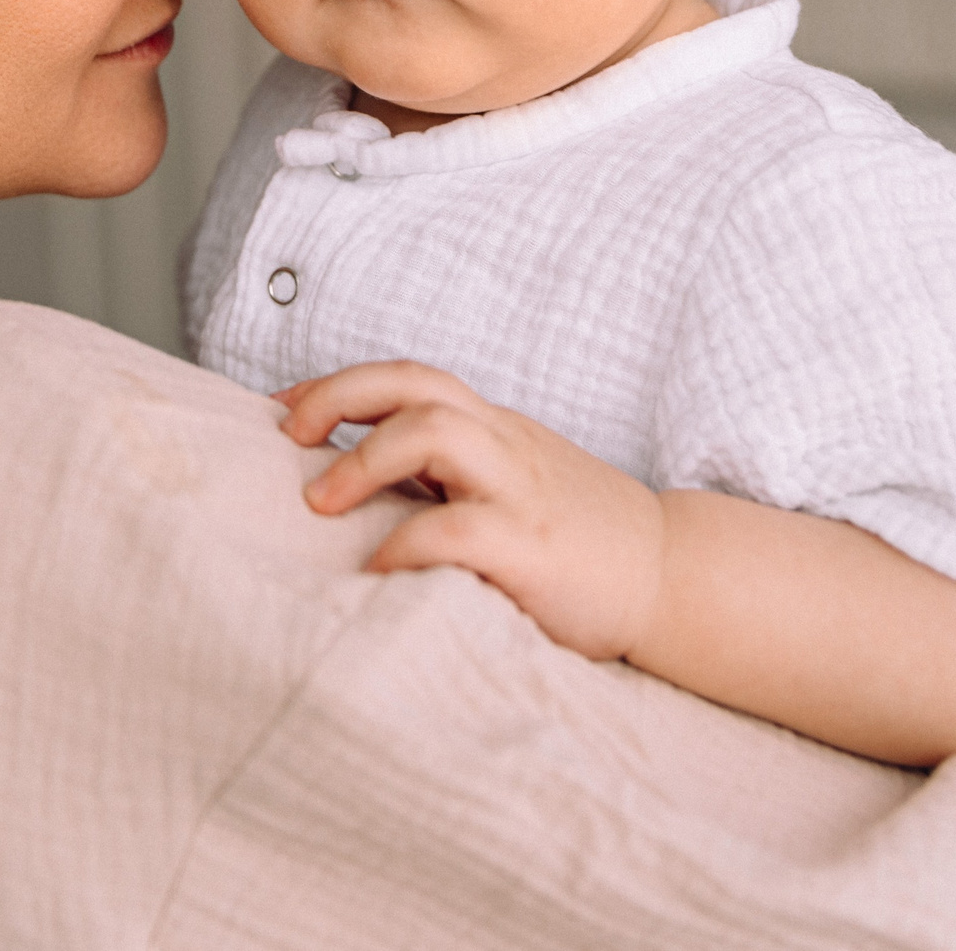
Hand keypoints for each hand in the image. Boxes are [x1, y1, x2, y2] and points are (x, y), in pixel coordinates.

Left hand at [278, 361, 666, 661]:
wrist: (674, 577)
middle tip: (289, 438)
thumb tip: (356, 477)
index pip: (408, 378)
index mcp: (493, 429)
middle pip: (414, 384)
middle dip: (338, 397)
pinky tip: (375, 570)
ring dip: (364, 459)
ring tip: (319, 501)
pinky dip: (405, 544)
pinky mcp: (533, 548)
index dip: (338, 384)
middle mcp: (503, 446)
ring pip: (436, 431)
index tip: (282, 410)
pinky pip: (458, 529)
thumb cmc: (577, 538)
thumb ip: (451, 474)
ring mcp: (520, 492)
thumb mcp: (511, 484)